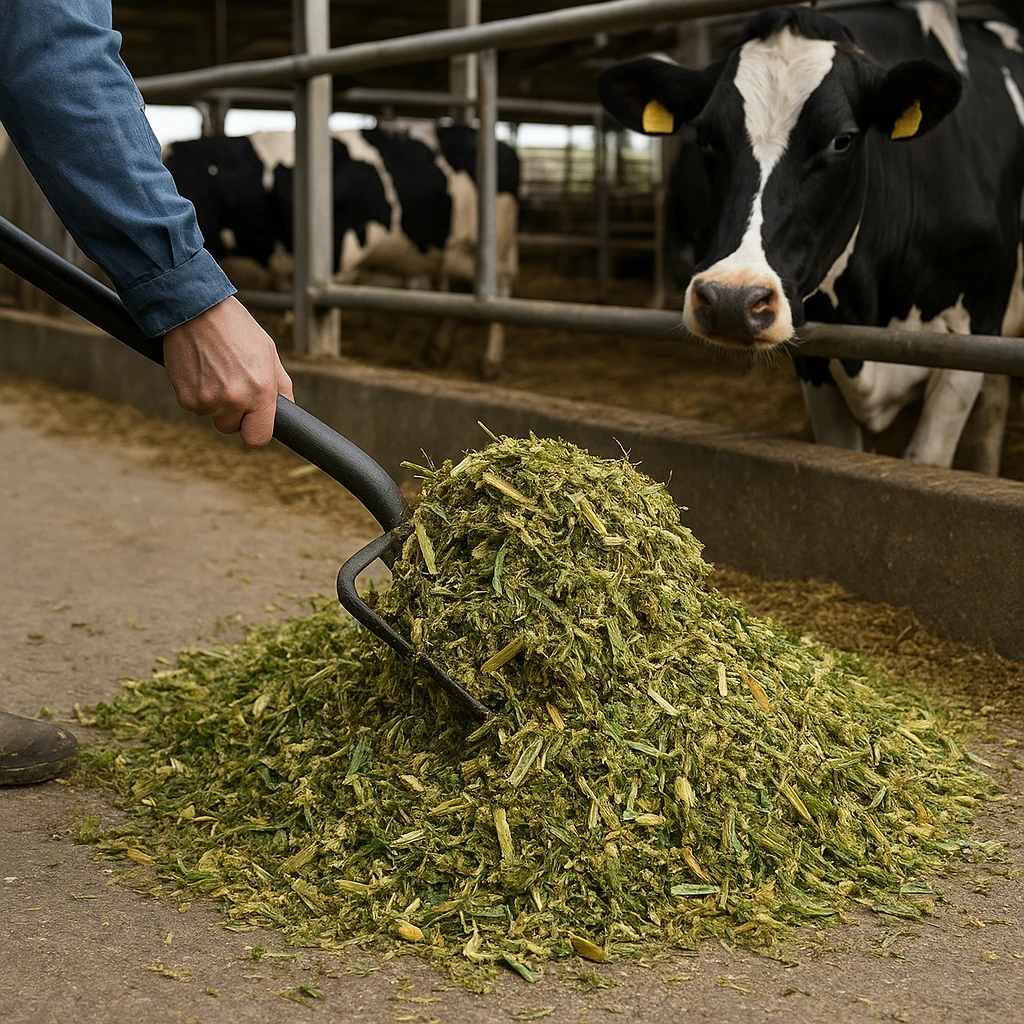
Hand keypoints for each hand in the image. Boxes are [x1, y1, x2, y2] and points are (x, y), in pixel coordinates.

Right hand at [163, 297, 293, 447]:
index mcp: (261, 391)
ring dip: (213, 401)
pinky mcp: (185, 397)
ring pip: (212, 416)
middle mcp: (235, 400)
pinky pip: (194, 407)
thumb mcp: (268, 352)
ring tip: (214, 370)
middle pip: (232, 428)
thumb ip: (281, 386)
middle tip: (230, 381)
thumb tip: (288, 411)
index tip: (252, 420)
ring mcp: (208, 400)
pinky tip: (199, 369)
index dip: (255, 430)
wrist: (195, 308)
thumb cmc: (236, 328)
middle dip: (232, 412)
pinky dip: (196, 393)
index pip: (258, 438)